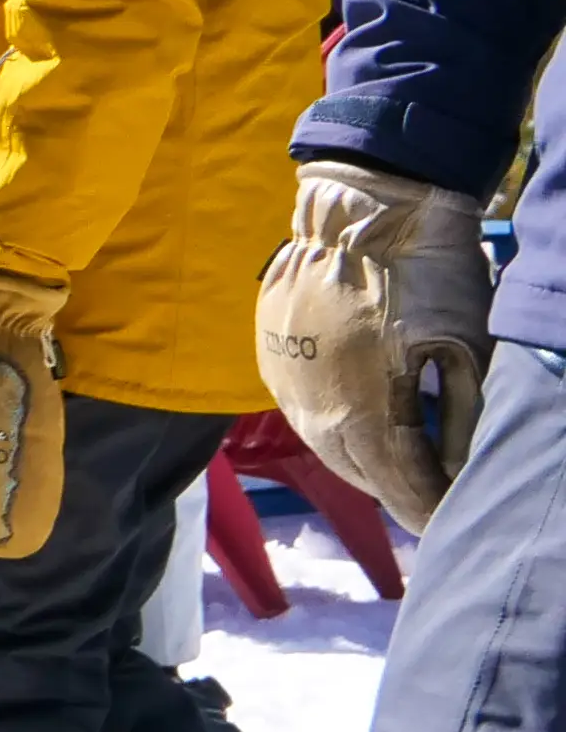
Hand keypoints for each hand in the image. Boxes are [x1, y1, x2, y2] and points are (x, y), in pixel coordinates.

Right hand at [260, 161, 496, 530]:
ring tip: (399, 466)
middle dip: (399, 492)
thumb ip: (461, 422)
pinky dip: (334, 427)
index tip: (454, 521)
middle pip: (360, 476)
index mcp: (363, 411)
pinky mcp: (269, 359)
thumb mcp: (462, 351)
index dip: (430, 510)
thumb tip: (460, 474)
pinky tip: (356, 421)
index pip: (401, 487)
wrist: (361, 209)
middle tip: (431, 498)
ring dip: (363, 464)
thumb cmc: (426, 275)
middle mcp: (313, 410)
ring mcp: (283, 384)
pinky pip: (302, 412)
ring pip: (325, 447)